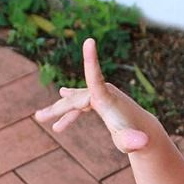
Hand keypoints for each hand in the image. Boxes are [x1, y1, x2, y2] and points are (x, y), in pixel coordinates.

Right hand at [33, 37, 149, 153]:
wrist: (144, 130)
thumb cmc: (137, 137)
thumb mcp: (132, 142)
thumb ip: (135, 141)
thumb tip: (143, 142)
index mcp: (106, 98)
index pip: (95, 77)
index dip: (90, 60)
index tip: (90, 41)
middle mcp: (102, 92)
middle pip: (74, 99)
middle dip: (56, 110)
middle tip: (39, 117)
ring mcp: (99, 96)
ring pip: (73, 102)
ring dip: (58, 111)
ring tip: (40, 117)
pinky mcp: (98, 102)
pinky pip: (78, 106)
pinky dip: (68, 115)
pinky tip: (58, 122)